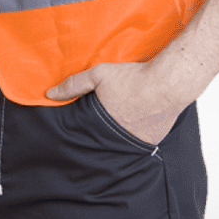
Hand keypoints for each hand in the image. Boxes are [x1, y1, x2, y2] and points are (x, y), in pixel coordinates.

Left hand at [46, 60, 184, 146]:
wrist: (168, 83)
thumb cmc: (133, 78)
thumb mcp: (99, 75)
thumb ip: (74, 85)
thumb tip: (50, 94)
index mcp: (102, 127)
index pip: (84, 138)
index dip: (80, 135)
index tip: (73, 137)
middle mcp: (118, 140)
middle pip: (103, 142)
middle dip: (99, 136)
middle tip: (99, 127)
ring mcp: (137, 143)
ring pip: (122, 142)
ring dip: (118, 135)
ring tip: (118, 123)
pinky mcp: (153, 141)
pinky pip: (140, 140)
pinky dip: (136, 132)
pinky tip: (137, 120)